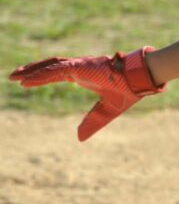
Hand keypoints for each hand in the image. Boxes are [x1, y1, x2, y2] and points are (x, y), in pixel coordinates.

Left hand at [9, 47, 164, 141]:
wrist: (140, 79)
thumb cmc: (128, 90)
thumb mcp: (106, 111)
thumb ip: (92, 122)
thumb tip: (79, 138)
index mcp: (85, 75)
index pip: (58, 73)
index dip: (43, 76)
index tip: (28, 81)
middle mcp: (80, 67)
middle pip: (50, 66)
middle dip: (32, 71)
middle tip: (15, 76)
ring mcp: (79, 65)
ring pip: (49, 66)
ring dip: (30, 71)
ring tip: (14, 76)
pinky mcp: (79, 67)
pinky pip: (54, 71)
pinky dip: (39, 75)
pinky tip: (25, 80)